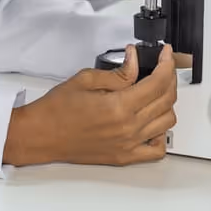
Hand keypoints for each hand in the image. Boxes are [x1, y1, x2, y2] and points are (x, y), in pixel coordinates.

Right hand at [2, 45, 177, 166]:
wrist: (41, 135)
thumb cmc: (57, 110)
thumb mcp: (86, 79)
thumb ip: (118, 72)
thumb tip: (135, 60)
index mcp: (119, 106)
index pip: (158, 82)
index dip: (167, 63)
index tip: (166, 54)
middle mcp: (128, 128)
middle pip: (167, 100)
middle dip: (169, 78)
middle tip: (162, 67)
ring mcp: (128, 144)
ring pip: (167, 122)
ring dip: (167, 103)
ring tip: (157, 90)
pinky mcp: (124, 157)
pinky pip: (156, 150)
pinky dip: (162, 134)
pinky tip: (153, 122)